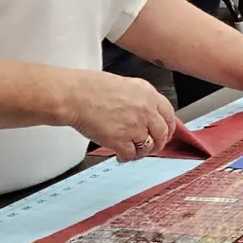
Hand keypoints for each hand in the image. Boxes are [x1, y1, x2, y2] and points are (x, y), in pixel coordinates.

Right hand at [61, 70, 181, 159]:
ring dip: (141, 152)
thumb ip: (139, 99)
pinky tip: (120, 155)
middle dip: (159, 143)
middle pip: (162, 133)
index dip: (168, 126)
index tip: (166, 132)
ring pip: (148, 147)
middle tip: (153, 147)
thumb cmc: (90, 87)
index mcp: (147, 93)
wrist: (74, 95)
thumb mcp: (124, 84)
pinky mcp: (120, 141)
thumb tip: (145, 112)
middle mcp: (145, 110)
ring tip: (133, 151)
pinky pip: (130, 155)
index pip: (169, 114)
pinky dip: (126, 158)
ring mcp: (134, 127)